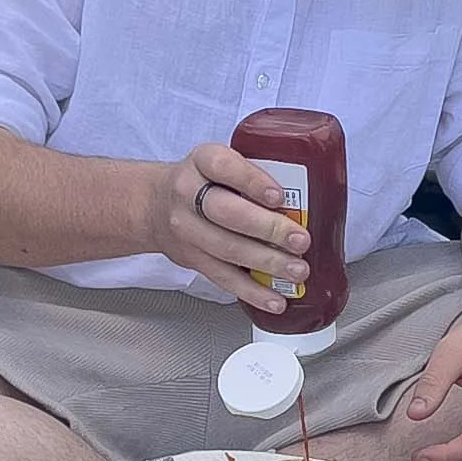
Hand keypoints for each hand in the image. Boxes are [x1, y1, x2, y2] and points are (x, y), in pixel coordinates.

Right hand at [152, 139, 310, 315]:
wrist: (154, 206)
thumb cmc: (202, 182)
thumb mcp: (220, 163)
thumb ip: (253, 175)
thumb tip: (307, 200)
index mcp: (202, 161)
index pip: (224, 167)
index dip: (252, 182)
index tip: (279, 196)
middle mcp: (189, 193)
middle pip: (226, 213)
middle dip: (268, 228)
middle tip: (300, 240)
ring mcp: (187, 229)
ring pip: (227, 249)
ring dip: (267, 263)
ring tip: (298, 270)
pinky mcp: (192, 259)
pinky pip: (223, 278)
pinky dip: (252, 292)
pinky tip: (276, 299)